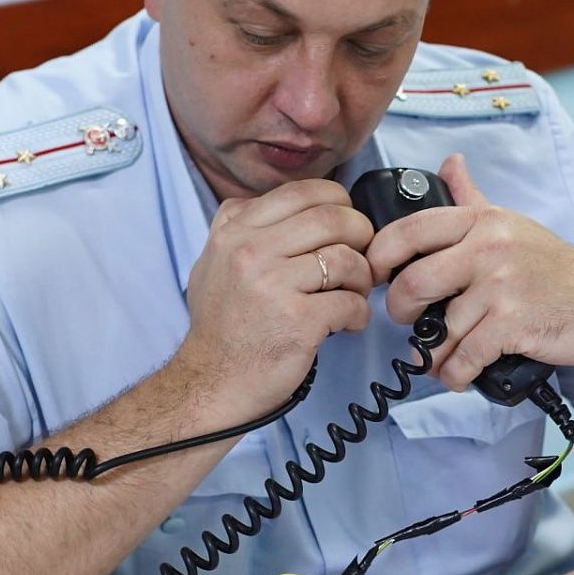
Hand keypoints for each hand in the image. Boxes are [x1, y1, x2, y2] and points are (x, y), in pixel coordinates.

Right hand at [182, 179, 374, 412]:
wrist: (211, 383)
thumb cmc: (220, 327)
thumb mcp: (213, 261)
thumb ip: (243, 226)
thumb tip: (292, 206)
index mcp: (235, 230)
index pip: (302, 191)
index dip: (338, 202)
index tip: (345, 223)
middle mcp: (251, 251)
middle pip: (332, 217)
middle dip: (361, 235)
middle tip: (361, 257)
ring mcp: (273, 286)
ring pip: (346, 258)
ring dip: (362, 277)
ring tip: (353, 293)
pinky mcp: (297, 321)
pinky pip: (350, 302)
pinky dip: (359, 313)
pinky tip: (348, 322)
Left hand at [367, 154, 573, 390]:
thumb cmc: (554, 269)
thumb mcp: (511, 225)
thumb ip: (473, 198)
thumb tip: (450, 163)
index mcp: (482, 221)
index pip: (410, 230)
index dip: (380, 257)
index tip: (377, 277)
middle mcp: (489, 246)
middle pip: (413, 282)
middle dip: (400, 311)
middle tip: (409, 322)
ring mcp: (502, 285)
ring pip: (440, 327)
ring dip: (433, 353)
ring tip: (440, 358)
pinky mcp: (514, 322)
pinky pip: (465, 355)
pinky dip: (455, 373)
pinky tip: (458, 374)